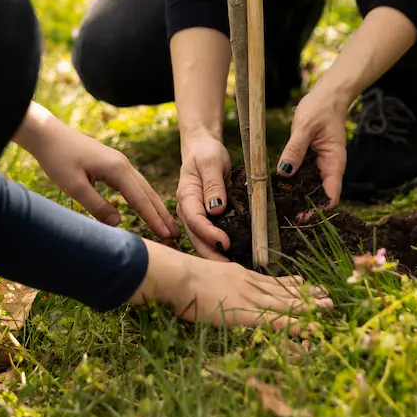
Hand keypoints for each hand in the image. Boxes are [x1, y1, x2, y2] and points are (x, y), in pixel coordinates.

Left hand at [33, 122, 178, 240]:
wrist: (48, 134)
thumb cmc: (58, 158)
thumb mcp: (74, 186)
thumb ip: (97, 206)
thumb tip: (118, 223)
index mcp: (117, 169)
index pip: (140, 199)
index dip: (154, 219)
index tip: (167, 236)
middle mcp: (123, 164)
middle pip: (148, 192)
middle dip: (161, 213)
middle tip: (175, 234)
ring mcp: (118, 162)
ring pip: (142, 187)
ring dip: (154, 206)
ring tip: (165, 223)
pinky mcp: (111, 163)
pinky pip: (132, 183)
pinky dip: (143, 197)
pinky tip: (144, 206)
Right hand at [131, 241, 332, 328]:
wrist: (180, 277)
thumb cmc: (183, 280)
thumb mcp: (205, 276)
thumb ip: (217, 282)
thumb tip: (217, 287)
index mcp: (239, 276)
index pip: (269, 282)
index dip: (288, 284)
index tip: (304, 283)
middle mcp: (250, 284)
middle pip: (283, 290)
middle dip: (306, 294)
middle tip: (327, 294)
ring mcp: (250, 298)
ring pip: (286, 303)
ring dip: (309, 306)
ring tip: (328, 306)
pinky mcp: (247, 314)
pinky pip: (277, 320)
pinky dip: (295, 324)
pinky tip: (309, 327)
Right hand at [176, 132, 231, 258]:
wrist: (202, 147)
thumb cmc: (206, 152)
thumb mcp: (211, 162)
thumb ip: (214, 184)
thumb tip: (216, 209)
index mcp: (186, 195)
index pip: (195, 220)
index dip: (209, 234)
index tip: (225, 243)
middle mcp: (187, 208)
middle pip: (195, 236)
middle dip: (210, 254)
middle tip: (228, 268)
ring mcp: (193, 213)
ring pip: (199, 239)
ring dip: (212, 254)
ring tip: (230, 267)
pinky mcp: (203, 216)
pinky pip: (207, 234)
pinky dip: (215, 246)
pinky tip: (229, 255)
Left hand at [276, 76, 347, 209]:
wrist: (327, 96)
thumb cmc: (321, 108)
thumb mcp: (305, 126)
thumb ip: (295, 149)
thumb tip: (284, 172)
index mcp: (335, 163)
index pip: (331, 196)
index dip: (318, 211)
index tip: (301, 218)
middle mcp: (329, 168)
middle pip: (320, 197)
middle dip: (305, 209)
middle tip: (284, 217)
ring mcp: (320, 165)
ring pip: (310, 188)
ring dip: (299, 198)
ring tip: (279, 208)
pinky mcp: (311, 160)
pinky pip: (303, 176)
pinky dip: (294, 184)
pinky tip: (280, 189)